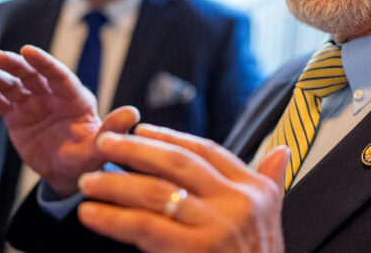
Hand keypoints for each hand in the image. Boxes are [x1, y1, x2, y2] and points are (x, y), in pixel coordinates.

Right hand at [0, 45, 138, 196]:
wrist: (67, 173)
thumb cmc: (88, 157)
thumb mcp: (100, 148)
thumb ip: (112, 130)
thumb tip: (133, 113)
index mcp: (75, 98)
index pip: (59, 75)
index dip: (44, 63)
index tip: (28, 50)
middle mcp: (53, 95)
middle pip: (32, 75)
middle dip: (15, 65)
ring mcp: (33, 103)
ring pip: (13, 85)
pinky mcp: (17, 115)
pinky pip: (0, 102)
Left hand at [76, 124, 289, 252]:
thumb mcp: (271, 218)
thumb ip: (272, 181)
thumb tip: (282, 151)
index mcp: (255, 190)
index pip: (207, 151)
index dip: (171, 137)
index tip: (141, 130)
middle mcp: (238, 203)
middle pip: (178, 163)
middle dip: (136, 149)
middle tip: (104, 142)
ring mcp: (217, 227)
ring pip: (156, 192)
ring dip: (116, 183)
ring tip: (88, 181)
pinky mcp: (195, 250)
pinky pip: (144, 226)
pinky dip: (112, 218)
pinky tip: (91, 213)